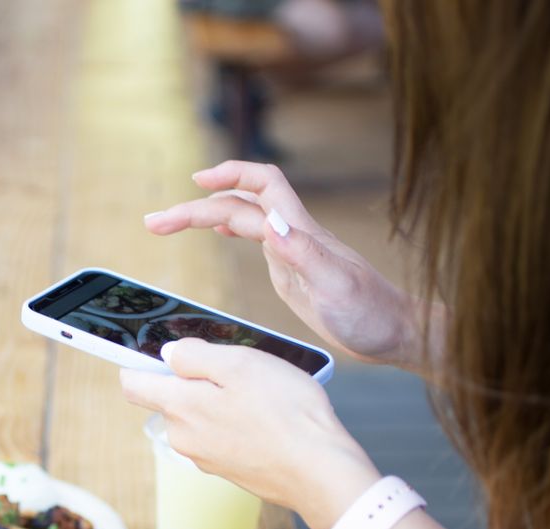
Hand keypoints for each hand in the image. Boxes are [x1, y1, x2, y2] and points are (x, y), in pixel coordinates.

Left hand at [120, 338, 381, 528]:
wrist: (320, 472)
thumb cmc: (285, 413)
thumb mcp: (240, 364)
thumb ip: (195, 356)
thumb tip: (168, 354)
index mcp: (179, 408)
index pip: (132, 384)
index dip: (138, 361)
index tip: (162, 351)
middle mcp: (184, 438)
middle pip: (172, 398)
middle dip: (196, 381)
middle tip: (238, 369)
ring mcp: (206, 458)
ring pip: (201, 417)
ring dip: (221, 402)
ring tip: (261, 394)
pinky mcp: (230, 470)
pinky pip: (222, 436)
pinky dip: (238, 423)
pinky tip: (269, 418)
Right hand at [145, 161, 419, 366]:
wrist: (396, 333)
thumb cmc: (371, 315)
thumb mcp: (337, 289)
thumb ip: (304, 255)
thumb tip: (270, 223)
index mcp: (301, 234)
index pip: (262, 184)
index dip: (229, 174)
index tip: (195, 182)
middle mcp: (294, 235)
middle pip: (238, 203)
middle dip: (194, 208)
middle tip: (153, 223)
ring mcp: (292, 251)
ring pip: (242, 218)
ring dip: (204, 216)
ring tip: (166, 226)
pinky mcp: (292, 270)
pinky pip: (254, 237)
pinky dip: (229, 229)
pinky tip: (219, 233)